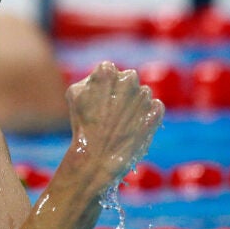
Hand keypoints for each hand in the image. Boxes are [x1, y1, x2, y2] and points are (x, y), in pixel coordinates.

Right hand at [64, 62, 163, 189]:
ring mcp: (144, 95)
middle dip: (120, 92)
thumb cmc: (83, 126)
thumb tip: (100, 78)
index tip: (98, 100)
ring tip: (120, 124)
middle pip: (127, 80)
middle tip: (110, 113)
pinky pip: (154, 108)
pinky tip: (133, 127)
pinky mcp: (156, 112)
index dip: (102, 86)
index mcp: (107, 71)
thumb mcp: (74, 94)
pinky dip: (146, 116)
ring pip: (141, 94)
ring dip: (133, 105)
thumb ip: (89, 79)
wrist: (98, 157)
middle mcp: (129, 78)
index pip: (107, 70)